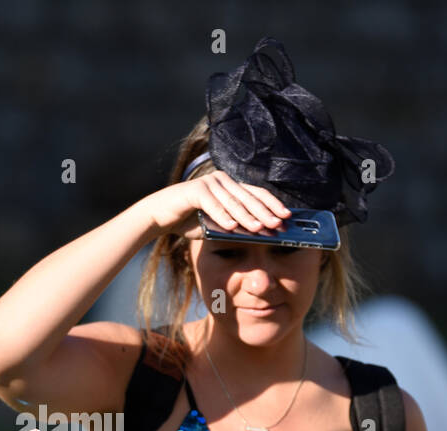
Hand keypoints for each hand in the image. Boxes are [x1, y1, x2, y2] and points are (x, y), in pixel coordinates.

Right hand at [142, 170, 290, 239]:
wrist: (159, 216)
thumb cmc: (188, 221)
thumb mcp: (217, 225)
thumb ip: (235, 226)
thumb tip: (258, 233)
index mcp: (230, 186)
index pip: (256, 193)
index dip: (273, 204)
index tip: (287, 216)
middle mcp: (222, 180)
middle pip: (248, 197)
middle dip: (264, 212)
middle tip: (278, 224)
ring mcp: (208, 183)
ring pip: (232, 201)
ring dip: (247, 216)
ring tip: (259, 228)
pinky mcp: (195, 189)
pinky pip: (212, 204)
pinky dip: (222, 216)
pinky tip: (232, 227)